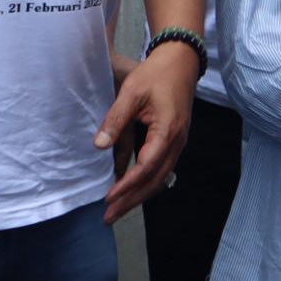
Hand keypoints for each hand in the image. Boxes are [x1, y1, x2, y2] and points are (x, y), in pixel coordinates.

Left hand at [94, 42, 199, 223]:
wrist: (180, 62)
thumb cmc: (155, 74)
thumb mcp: (132, 93)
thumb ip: (115, 120)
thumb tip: (99, 146)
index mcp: (168, 131)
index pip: (146, 167)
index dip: (127, 185)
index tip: (108, 198)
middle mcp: (177, 143)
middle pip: (155, 181)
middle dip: (132, 201)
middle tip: (109, 218)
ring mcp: (178, 144)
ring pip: (160, 179)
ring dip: (138, 196)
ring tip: (117, 210)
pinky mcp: (174, 142)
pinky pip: (161, 170)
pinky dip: (146, 184)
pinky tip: (131, 191)